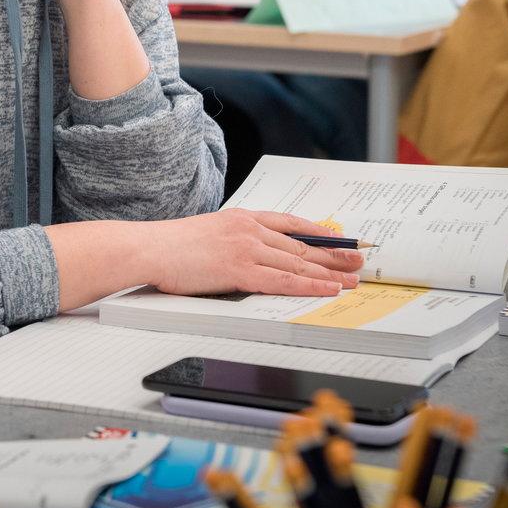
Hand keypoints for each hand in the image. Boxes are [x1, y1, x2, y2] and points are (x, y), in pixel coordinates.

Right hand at [141, 208, 362, 296]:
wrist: (149, 248)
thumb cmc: (171, 246)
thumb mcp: (209, 234)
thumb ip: (234, 240)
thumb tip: (252, 256)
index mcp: (242, 217)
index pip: (290, 223)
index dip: (318, 232)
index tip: (339, 239)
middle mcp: (249, 229)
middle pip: (301, 244)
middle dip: (334, 254)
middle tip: (358, 260)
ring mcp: (246, 248)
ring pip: (298, 262)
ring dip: (329, 273)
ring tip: (352, 279)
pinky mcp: (240, 269)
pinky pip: (284, 280)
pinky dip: (309, 285)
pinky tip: (327, 289)